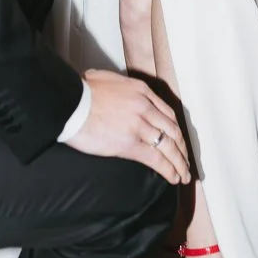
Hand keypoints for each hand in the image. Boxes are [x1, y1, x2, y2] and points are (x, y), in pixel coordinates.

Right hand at [68, 69, 190, 187]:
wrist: (71, 104)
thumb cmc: (82, 91)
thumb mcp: (108, 79)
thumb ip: (121, 88)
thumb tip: (119, 93)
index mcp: (141, 91)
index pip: (167, 113)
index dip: (176, 130)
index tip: (179, 140)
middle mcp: (145, 106)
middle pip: (172, 130)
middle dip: (182, 148)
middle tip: (186, 161)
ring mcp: (139, 125)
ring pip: (168, 146)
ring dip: (179, 162)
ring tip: (184, 174)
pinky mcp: (130, 144)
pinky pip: (156, 159)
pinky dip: (168, 170)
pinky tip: (173, 177)